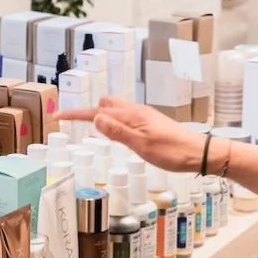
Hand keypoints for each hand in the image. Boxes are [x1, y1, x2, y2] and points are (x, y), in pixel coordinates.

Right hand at [56, 96, 203, 171]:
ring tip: (90, 128)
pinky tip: (115, 132)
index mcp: (131, 115)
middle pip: (105, 104)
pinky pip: (125, 116)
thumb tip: (95, 118)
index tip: (58, 116)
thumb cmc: (172, 152)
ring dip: (101, 115)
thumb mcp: (142, 145)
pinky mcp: (150, 123)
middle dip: (88, 111)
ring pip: (116, 109)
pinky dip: (113, 121)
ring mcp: (144, 116)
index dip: (76, 114)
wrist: (198, 153)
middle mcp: (136, 112)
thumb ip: (118, 132)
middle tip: (73, 123)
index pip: (97, 112)